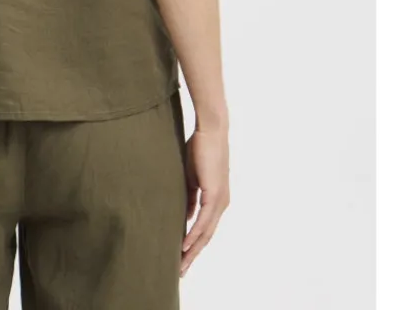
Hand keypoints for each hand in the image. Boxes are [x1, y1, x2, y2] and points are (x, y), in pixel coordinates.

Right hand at [181, 128, 229, 274]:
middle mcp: (221, 204)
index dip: (193, 245)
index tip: (181, 257)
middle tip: (181, 271)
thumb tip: (184, 216)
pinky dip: (193, 234)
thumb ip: (190, 198)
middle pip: (206, 237)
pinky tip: (184, 245)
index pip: (204, 229)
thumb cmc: (200, 149)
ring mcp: (219, 201)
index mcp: (216, 200)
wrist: (210, 131)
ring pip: (205, 233)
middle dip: (192, 255)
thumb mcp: (191, 179)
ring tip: (181, 264)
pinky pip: (203, 220)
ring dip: (192, 250)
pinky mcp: (214, 194)